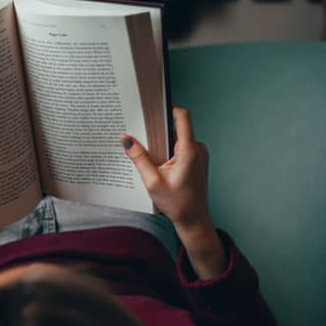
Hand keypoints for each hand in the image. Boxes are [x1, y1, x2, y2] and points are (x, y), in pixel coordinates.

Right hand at [122, 106, 211, 234]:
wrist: (193, 220)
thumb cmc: (176, 204)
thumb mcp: (152, 181)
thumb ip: (139, 158)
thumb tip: (125, 139)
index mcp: (189, 151)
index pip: (182, 117)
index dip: (169, 107)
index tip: (153, 106)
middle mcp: (198, 149)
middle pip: (178, 126)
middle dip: (160, 128)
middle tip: (142, 129)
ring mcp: (200, 154)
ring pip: (180, 137)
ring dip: (164, 141)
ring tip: (148, 149)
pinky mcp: (198, 160)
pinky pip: (183, 147)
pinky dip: (170, 149)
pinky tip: (158, 161)